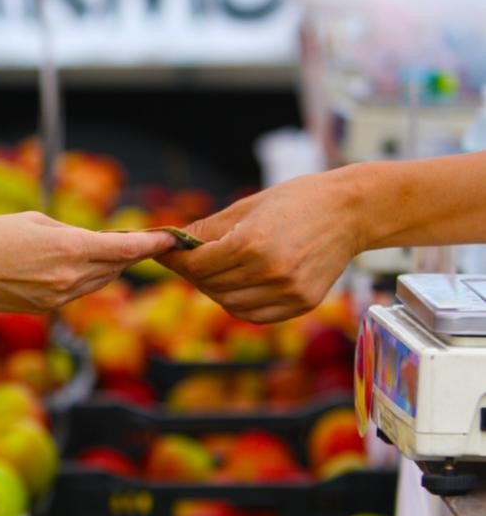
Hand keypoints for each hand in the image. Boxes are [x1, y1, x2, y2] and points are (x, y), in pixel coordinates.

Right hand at [0, 212, 175, 312]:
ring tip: (108, 250)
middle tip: (138, 238)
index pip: (126, 249)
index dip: (153, 243)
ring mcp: (58, 298)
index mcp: (70, 249)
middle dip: (129, 253)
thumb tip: (91, 242)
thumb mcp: (34, 221)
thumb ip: (70, 232)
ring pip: (98, 281)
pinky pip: (77, 291)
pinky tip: (76, 265)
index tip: (171, 238)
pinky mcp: (45, 309)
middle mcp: (70, 277)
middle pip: (116, 267)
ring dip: (107, 267)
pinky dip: (85, 278)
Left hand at [156, 170, 361, 322]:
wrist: (351, 211)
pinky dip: (239, 304)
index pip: (198, 265)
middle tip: (186, 261)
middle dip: (192, 274)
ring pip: (229, 304)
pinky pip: (255, 315)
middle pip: (210, 286)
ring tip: (214, 271)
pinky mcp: (302, 303)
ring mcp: (288, 291)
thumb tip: (170, 242)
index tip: (163, 253)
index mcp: (252, 243)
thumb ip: (206, 230)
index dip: (175, 261)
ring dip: (214, 290)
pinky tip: (238, 286)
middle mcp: (269, 271)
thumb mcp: (246, 207)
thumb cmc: (297, 201)